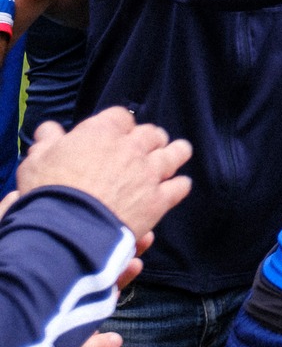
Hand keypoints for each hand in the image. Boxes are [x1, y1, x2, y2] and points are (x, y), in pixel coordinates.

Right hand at [16, 108, 192, 238]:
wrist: (66, 229)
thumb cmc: (47, 193)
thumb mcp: (36, 161)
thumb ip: (48, 142)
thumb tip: (50, 129)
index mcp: (102, 132)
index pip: (120, 116)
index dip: (119, 124)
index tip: (117, 132)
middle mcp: (131, 148)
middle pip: (151, 134)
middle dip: (149, 138)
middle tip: (148, 144)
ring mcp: (149, 173)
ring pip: (175, 154)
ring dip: (175, 152)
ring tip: (176, 152)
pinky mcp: (158, 200)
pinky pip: (180, 187)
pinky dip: (179, 185)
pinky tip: (178, 185)